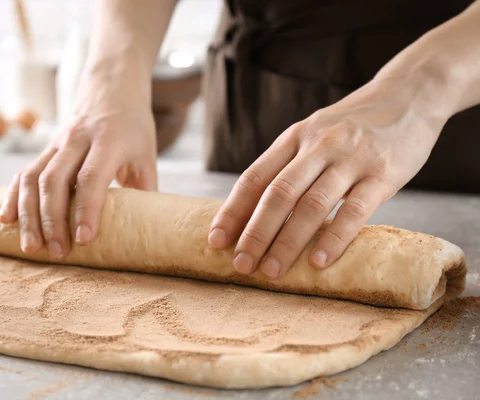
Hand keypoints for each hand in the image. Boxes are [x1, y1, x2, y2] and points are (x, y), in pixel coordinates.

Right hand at [0, 78, 156, 259]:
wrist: (112, 89)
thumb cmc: (134, 128)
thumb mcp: (146, 155)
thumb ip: (144, 190)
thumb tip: (146, 232)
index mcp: (109, 141)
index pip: (91, 177)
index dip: (86, 209)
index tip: (84, 239)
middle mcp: (78, 140)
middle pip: (54, 180)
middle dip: (52, 220)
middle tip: (57, 253)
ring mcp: (57, 143)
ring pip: (32, 178)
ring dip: (28, 215)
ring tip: (31, 247)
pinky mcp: (46, 148)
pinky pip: (22, 172)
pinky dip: (12, 197)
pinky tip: (7, 220)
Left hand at [208, 76, 448, 278]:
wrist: (408, 95)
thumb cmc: (352, 126)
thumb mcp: (314, 134)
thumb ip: (289, 166)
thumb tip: (255, 212)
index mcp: (294, 138)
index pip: (254, 178)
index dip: (232, 211)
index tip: (215, 240)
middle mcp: (317, 146)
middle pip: (277, 194)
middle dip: (255, 233)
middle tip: (241, 264)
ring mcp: (351, 158)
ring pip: (311, 204)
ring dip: (288, 241)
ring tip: (272, 271)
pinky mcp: (383, 172)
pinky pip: (354, 210)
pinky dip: (333, 237)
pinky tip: (318, 261)